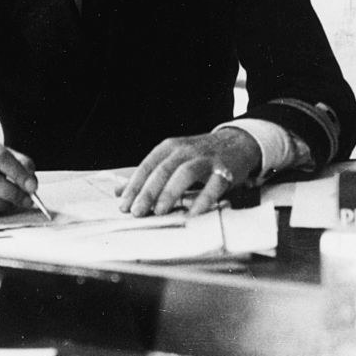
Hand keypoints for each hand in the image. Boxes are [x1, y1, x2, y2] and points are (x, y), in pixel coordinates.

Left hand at [119, 128, 261, 216]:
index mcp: (170, 147)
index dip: (134, 185)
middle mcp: (186, 150)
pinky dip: (203, 199)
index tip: (124, 204)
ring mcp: (206, 159)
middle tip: (137, 212)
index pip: (147, 166)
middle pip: (163, 170)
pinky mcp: (225, 169)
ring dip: (171, 192)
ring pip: (185, 173)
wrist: (237, 142)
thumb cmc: (199, 155)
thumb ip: (147, 176)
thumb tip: (119, 192)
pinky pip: (214, 185)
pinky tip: (193, 213)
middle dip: (148, 192)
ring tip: (159, 211)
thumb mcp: (171, 159)